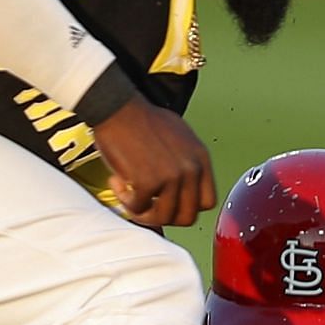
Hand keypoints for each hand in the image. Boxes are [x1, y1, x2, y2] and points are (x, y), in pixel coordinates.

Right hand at [92, 96, 215, 227]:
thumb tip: (180, 188)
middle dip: (164, 216)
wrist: (117, 107)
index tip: (167, 203)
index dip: (185, 207)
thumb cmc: (141, 119)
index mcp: (200, 158)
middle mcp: (191, 169)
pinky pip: (138, 208)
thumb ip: (185, 162)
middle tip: (146, 206)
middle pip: (187, 216)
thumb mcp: (179, 137)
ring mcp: (171, 176)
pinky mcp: (148, 181)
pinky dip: (124, 200)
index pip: (207, 202)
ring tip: (129, 194)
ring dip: (143, 212)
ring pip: (164, 217)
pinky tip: (117, 181)